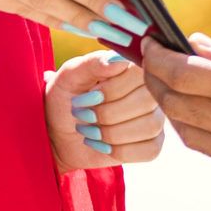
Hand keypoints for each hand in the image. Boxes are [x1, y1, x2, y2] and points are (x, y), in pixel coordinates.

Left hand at [48, 52, 163, 172]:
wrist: (58, 133)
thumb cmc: (65, 98)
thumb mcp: (70, 76)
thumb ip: (93, 63)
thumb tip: (118, 60)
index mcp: (131, 68)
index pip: (140, 73)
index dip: (113, 89)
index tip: (88, 95)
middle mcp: (148, 90)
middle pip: (146, 102)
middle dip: (107, 113)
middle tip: (83, 114)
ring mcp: (153, 117)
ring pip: (149, 127)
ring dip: (111, 133)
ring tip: (90, 130)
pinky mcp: (151, 144)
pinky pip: (150, 150)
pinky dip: (121, 151)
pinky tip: (103, 146)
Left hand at [139, 34, 210, 196]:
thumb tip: (196, 46)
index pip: (184, 74)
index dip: (158, 59)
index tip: (148, 46)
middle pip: (177, 106)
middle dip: (157, 83)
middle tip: (153, 66)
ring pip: (190, 134)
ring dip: (177, 111)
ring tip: (177, 90)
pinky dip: (209, 132)